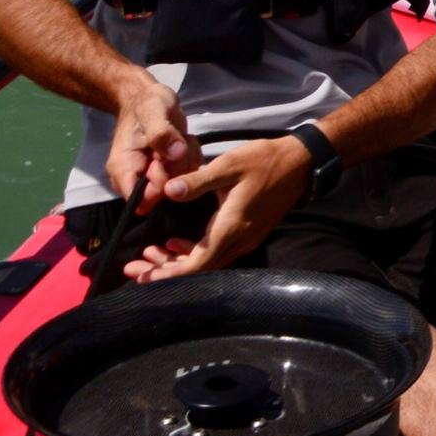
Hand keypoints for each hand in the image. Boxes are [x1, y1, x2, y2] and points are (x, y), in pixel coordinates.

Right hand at [107, 76, 197, 206]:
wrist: (148, 99)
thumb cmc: (145, 104)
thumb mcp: (153, 111)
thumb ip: (161, 133)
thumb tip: (176, 154)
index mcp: (123, 168)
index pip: (138, 199)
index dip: (158, 186)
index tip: (164, 162)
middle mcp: (137, 177)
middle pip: (164, 192)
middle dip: (177, 167)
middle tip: (176, 143)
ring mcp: (155, 175)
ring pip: (180, 182)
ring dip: (187, 159)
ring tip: (180, 138)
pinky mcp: (170, 170)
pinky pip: (190, 173)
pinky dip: (192, 156)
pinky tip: (185, 140)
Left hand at [122, 134, 313, 282]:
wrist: (301, 162)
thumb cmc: (265, 161)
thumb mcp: (230, 164)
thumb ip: (198, 180)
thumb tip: (167, 190)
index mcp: (230, 228)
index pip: (195, 265)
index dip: (166, 274)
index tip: (140, 275)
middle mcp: (238, 241)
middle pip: (197, 271)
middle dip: (163, 272)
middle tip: (134, 268)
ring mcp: (245, 240)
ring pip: (205, 264)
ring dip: (176, 263)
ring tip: (149, 255)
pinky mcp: (247, 234)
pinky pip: (214, 254)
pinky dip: (192, 253)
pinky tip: (175, 244)